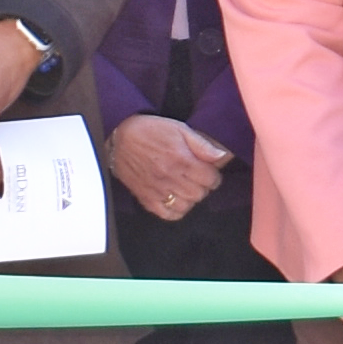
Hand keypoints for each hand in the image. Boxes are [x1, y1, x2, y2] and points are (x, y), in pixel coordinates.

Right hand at [106, 114, 230, 222]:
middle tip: (196, 178)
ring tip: (186, 187)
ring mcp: (157, 190)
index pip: (210, 179)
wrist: (120, 138)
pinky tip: (174, 198)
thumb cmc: (151, 131)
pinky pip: (167, 214)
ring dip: (190, 198)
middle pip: (200, 194)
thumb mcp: (180, 129)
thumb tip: (222, 156)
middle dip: (203, 186)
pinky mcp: (146, 198)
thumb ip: (202, 145)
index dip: (213, 176)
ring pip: (186, 206)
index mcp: (181, 159)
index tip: (208, 172)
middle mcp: (170, 177)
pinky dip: (175, 210)